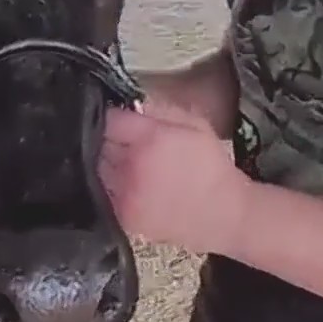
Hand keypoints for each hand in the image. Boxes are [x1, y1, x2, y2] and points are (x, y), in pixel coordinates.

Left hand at [98, 99, 249, 255]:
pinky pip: (104, 193)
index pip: (110, 120)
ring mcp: (124, 195)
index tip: (124, 121)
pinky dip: (111, 186)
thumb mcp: (195, 125)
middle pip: (99, 143)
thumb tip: (131, 105)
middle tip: (130, 142)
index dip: (116, 118)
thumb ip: (160, 110)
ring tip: (131, 164)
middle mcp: (131, 167)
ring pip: (98, 168)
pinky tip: (132, 184)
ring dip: (108, 163)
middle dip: (112, 139)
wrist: (224, 214)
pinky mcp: (123, 216)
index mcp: (150, 140)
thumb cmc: (212, 168)